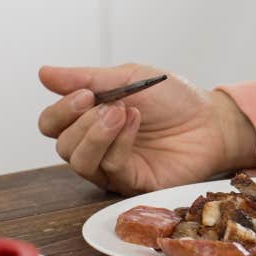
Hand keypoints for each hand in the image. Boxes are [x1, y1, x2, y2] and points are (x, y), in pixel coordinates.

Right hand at [37, 63, 255, 193]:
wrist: (210, 120)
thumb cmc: (173, 99)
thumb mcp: (130, 77)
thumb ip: (87, 77)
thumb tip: (44, 73)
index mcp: (89, 118)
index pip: (52, 122)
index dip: (60, 110)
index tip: (84, 94)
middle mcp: (95, 145)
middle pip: (61, 144)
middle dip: (80, 121)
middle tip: (107, 104)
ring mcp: (111, 166)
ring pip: (79, 160)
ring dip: (97, 133)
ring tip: (123, 112)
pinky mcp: (130, 183)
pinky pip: (109, 168)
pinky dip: (119, 142)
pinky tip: (134, 122)